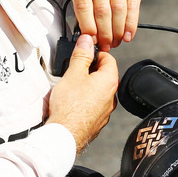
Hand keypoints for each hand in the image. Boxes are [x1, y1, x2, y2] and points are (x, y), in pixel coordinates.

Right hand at [47, 34, 118, 153]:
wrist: (65, 135)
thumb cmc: (69, 107)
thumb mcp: (73, 74)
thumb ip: (81, 55)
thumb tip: (87, 41)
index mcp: (109, 82)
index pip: (109, 59)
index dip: (96, 53)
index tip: (86, 53)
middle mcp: (112, 97)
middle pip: (104, 75)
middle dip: (90, 70)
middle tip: (75, 69)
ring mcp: (105, 111)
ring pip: (98, 91)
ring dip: (87, 86)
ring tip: (71, 87)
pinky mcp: (97, 121)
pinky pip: (93, 105)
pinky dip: (85, 100)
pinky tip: (72, 102)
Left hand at [70, 0, 146, 49]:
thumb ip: (82, 10)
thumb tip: (85, 37)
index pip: (83, 6)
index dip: (88, 27)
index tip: (92, 41)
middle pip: (102, 10)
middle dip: (104, 33)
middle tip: (105, 44)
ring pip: (118, 10)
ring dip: (117, 31)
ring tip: (116, 41)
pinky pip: (133, 7)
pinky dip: (130, 25)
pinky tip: (128, 35)